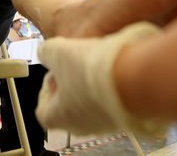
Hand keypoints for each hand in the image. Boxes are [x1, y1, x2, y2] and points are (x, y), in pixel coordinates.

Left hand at [36, 21, 166, 135]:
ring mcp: (107, 122)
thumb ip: (46, 52)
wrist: (133, 76)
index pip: (43, 109)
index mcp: (59, 117)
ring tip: (97, 60)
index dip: (45, 87)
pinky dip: (111, 83)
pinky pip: (114, 99)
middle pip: (69, 105)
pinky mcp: (128, 114)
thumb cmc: (92, 72)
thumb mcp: (58, 52)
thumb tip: (46, 52)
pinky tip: (114, 66)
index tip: (53, 71)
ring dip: (91, 80)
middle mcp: (83, 125)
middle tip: (74, 62)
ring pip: (92, 101)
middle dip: (70, 81)